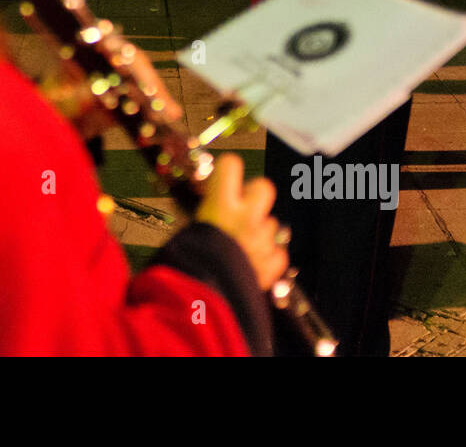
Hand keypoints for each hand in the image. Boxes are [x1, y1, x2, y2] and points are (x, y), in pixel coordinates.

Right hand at [195, 154, 288, 290]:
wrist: (206, 299)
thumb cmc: (188, 267)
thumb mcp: (187, 233)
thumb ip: (203, 218)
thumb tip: (206, 209)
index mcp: (220, 205)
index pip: (230, 165)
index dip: (227, 170)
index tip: (222, 178)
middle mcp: (246, 217)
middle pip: (263, 187)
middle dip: (254, 195)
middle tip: (240, 207)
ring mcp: (262, 240)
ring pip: (271, 224)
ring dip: (259, 232)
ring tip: (240, 246)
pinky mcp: (272, 264)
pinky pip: (278, 253)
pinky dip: (269, 258)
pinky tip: (254, 264)